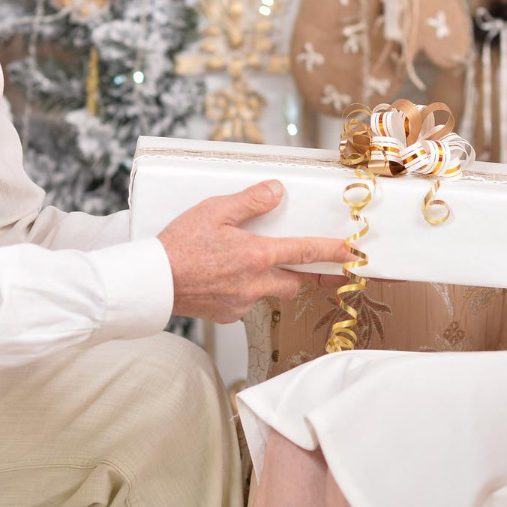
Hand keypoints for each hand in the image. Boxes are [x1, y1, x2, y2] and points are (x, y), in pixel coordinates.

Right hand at [156, 180, 354, 323]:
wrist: (153, 282)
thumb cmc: (180, 244)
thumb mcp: (215, 210)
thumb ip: (251, 201)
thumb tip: (277, 191)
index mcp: (257, 255)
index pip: (305, 252)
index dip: (332, 252)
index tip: (352, 254)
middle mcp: (255, 283)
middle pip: (295, 283)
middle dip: (308, 276)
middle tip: (319, 270)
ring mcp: (241, 303)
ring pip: (270, 293)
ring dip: (272, 281)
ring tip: (256, 267)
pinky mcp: (227, 315)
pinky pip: (246, 304)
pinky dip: (244, 291)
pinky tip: (226, 279)